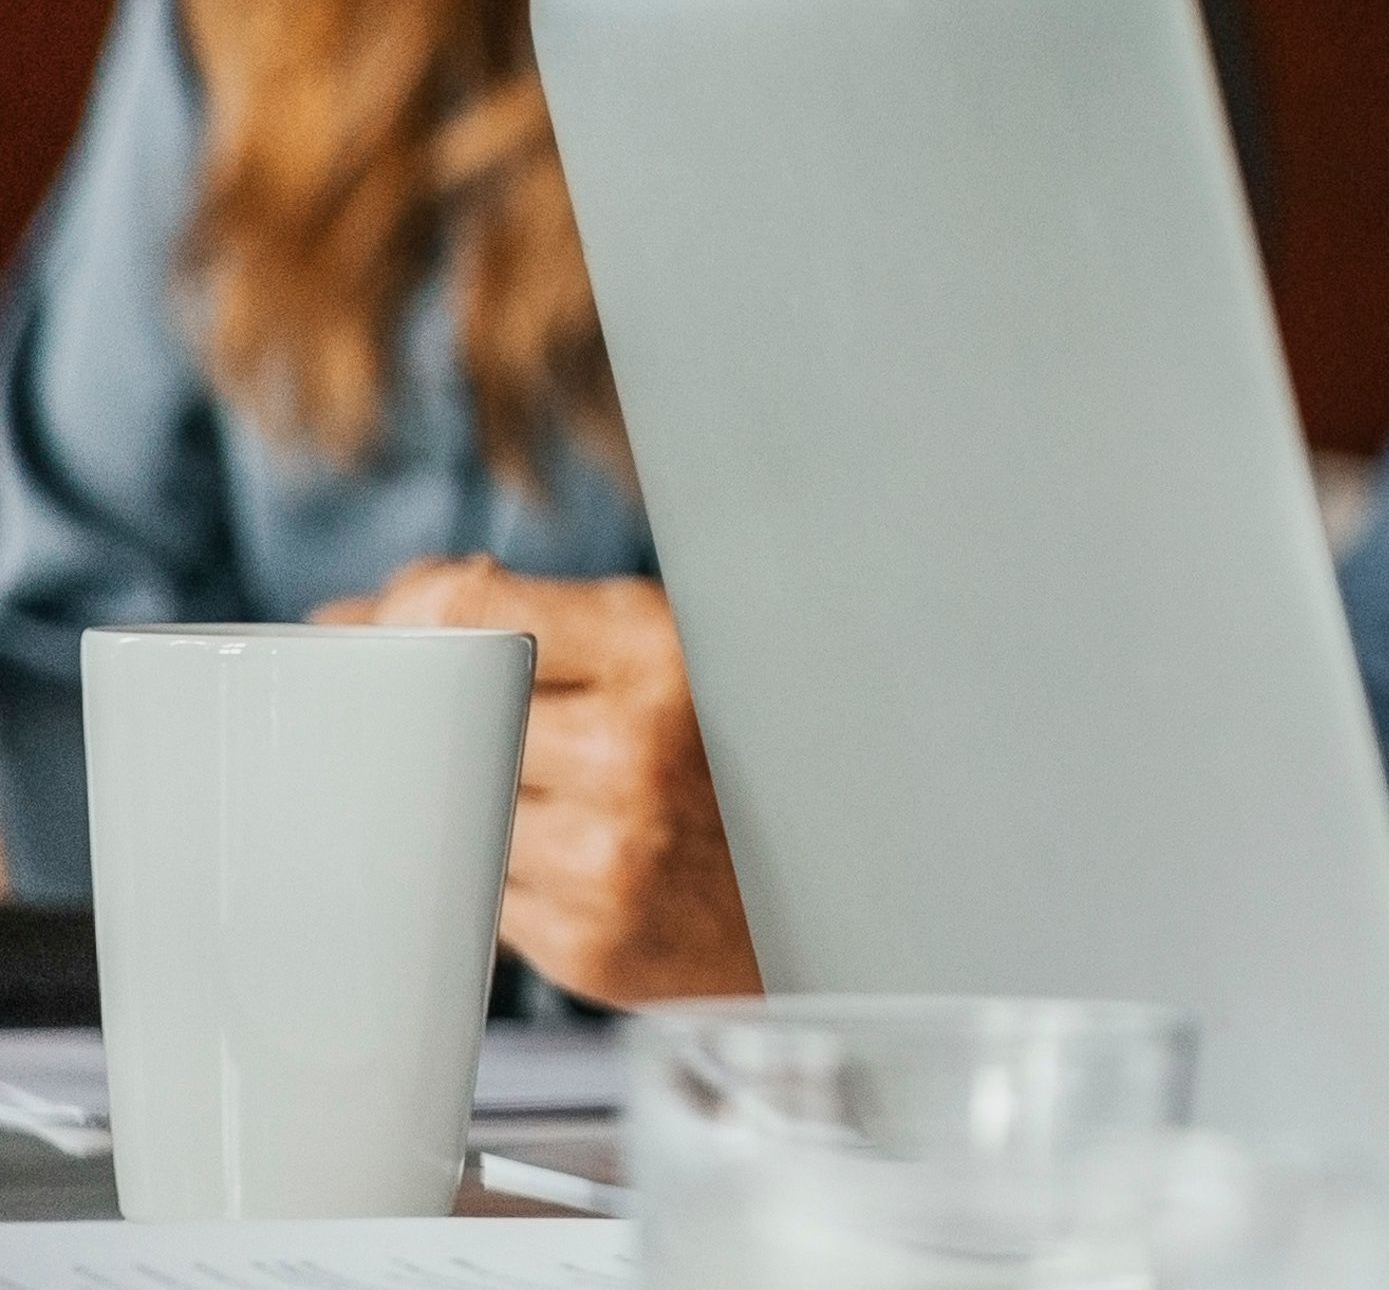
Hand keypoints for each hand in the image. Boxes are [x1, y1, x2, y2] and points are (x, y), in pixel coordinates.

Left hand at [320, 563, 761, 1003]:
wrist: (847, 889)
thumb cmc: (743, 754)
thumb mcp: (678, 650)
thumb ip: (547, 620)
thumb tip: (370, 612)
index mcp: (663, 654)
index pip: (466, 612)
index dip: (398, 614)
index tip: (382, 626)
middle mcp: (633, 755)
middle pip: (436, 713)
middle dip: (399, 707)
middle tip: (385, 701)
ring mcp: (606, 859)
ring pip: (444, 810)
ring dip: (446, 795)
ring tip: (507, 780)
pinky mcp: (589, 946)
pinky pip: (480, 892)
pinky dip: (493, 867)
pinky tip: (553, 850)